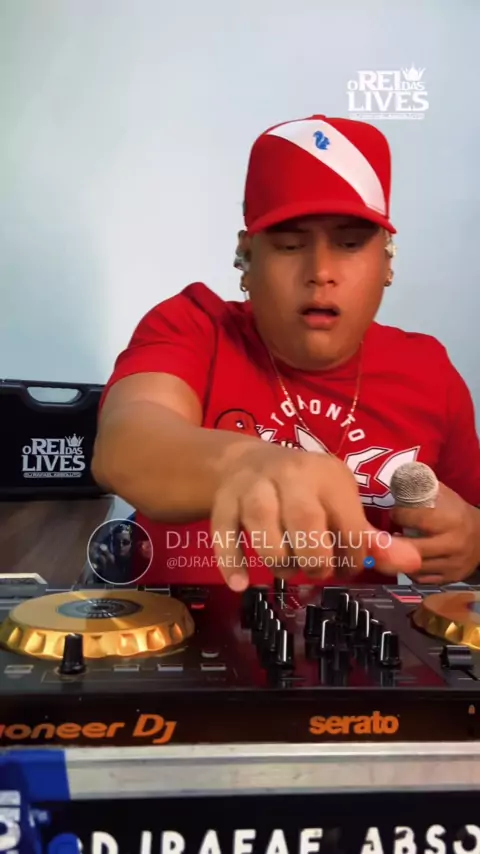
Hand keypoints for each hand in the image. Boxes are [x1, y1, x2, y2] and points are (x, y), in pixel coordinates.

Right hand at [210, 444, 421, 589]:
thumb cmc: (304, 489)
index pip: (350, 524)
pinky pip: (223, 533)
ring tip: (288, 570)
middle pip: (305, 522)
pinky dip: (231, 562)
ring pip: (263, 527)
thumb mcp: (339, 502)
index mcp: (328, 475)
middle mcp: (290, 474)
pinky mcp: (223, 501)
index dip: (353, 558)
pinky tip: (240, 584)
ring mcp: (253, 486)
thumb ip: (372, 537)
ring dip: (278, 562)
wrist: (246, 459)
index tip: (346, 568)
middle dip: (314, 560)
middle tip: (315, 572)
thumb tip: (413, 563)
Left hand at [390, 483, 479, 583]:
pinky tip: (405, 559)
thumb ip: (423, 489)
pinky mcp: (450, 578)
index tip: (394, 512)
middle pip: (412, 548)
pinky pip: (421, 579)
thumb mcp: (444, 495)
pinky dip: (409, 570)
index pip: (416, 519)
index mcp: (450, 520)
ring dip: (399, 557)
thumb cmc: (457, 512)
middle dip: (392, 542)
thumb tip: (398, 481)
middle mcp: (453, 544)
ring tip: (393, 547)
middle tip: (384, 536)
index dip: (399, 515)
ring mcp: (452, 564)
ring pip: (415, 566)